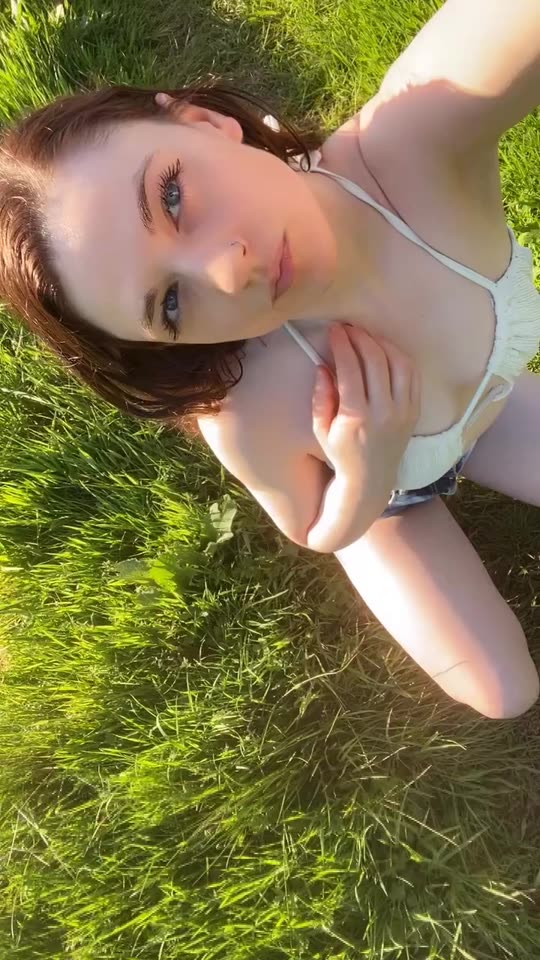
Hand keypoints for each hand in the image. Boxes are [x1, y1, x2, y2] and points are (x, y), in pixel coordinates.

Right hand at [312, 323, 420, 482]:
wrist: (370, 479)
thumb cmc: (342, 453)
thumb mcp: (321, 429)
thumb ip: (321, 397)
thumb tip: (323, 366)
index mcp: (357, 416)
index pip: (351, 369)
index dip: (342, 344)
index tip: (334, 330)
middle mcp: (384, 411)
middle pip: (376, 360)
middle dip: (361, 338)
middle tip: (349, 328)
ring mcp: (404, 410)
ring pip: (399, 363)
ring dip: (382, 343)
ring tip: (367, 337)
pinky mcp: (414, 410)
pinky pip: (413, 374)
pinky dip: (400, 356)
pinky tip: (386, 350)